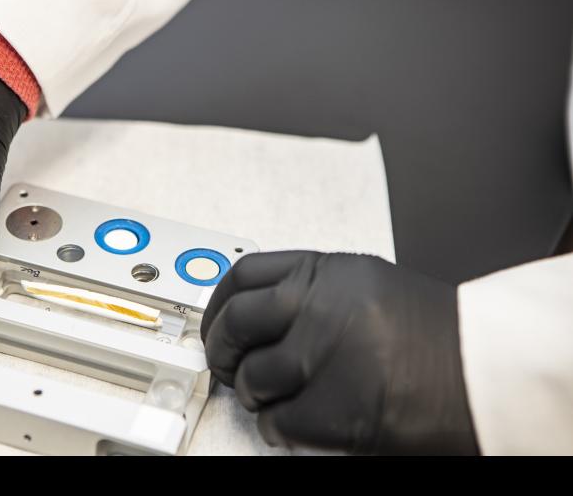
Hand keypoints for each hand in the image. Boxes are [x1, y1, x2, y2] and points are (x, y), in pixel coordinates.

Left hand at [200, 251, 478, 454]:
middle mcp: (319, 307)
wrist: (486, 370)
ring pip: (252, 377)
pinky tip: (296, 420)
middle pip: (234, 323)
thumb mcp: (366, 285)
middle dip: (220, 349)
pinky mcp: (333, 409)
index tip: (215, 321)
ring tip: (272, 396)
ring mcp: (324, 356)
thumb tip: (258, 310)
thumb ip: (312, 290)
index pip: (242, 276)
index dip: (217, 304)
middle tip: (226, 364)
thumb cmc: (434, 331)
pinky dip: (277, 427)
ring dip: (254, 393)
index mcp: (325, 272)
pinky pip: (276, 422)